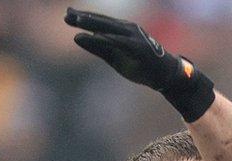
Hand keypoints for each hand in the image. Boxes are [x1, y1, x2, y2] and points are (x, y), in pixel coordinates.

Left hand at [63, 8, 214, 121]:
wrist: (164, 75)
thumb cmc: (140, 66)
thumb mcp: (114, 58)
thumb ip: (97, 47)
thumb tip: (77, 38)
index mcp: (122, 30)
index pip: (99, 22)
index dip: (83, 18)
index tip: (67, 15)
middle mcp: (128, 29)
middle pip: (102, 22)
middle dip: (84, 18)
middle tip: (67, 14)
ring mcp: (134, 36)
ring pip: (109, 28)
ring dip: (93, 23)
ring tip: (76, 20)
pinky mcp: (138, 47)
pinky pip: (119, 42)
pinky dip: (106, 39)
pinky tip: (94, 36)